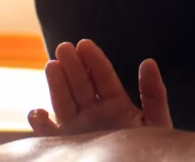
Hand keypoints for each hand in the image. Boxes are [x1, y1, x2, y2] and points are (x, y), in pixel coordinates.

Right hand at [27, 39, 171, 135]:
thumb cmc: (148, 152)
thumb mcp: (155, 122)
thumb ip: (153, 94)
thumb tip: (148, 61)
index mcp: (117, 106)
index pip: (104, 77)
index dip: (94, 60)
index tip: (84, 44)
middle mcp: (95, 115)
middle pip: (81, 85)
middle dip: (73, 65)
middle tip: (64, 47)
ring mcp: (79, 130)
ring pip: (64, 103)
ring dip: (57, 84)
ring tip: (52, 65)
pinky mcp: (67, 147)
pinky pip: (50, 135)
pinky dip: (40, 124)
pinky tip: (40, 112)